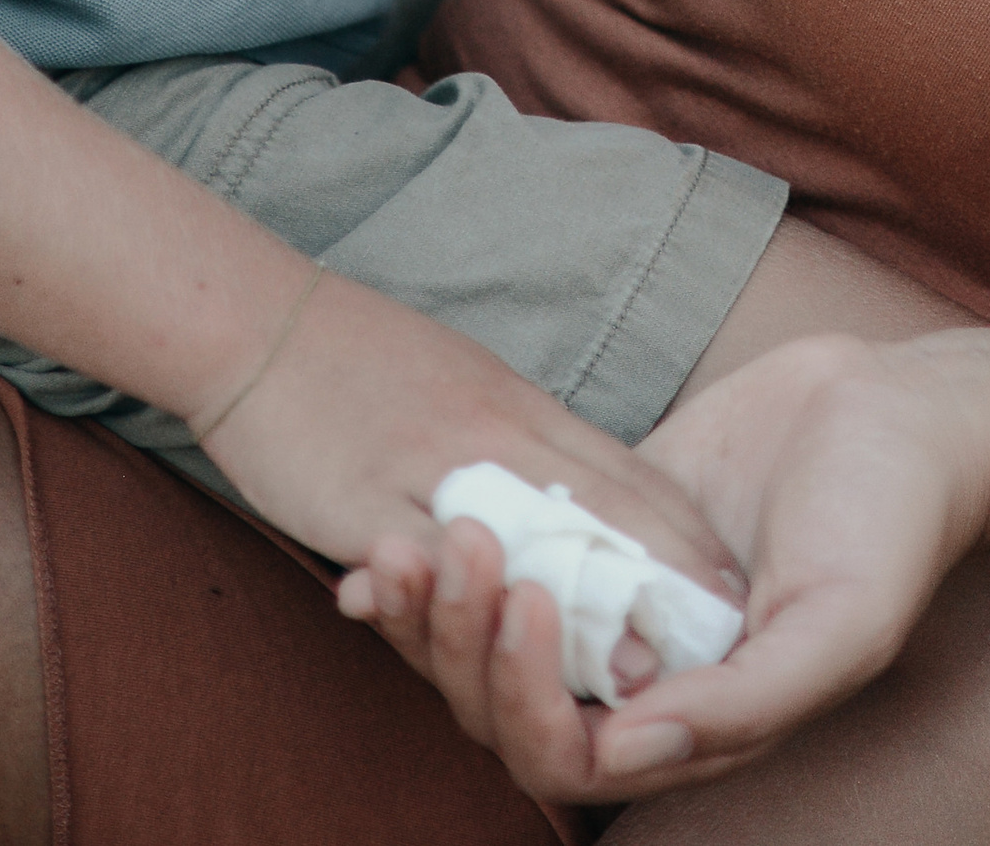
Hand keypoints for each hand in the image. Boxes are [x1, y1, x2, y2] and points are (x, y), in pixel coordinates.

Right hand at [198, 271, 740, 622]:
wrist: (259, 320)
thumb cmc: (364, 357)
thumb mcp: (466, 384)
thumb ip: (520, 440)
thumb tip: (580, 498)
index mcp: (518, 409)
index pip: (620, 471)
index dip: (680, 535)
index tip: (730, 584)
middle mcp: (487, 436)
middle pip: (590, 512)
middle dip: (658, 582)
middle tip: (716, 638)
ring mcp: (424, 466)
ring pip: (512, 543)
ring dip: (572, 612)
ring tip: (625, 668)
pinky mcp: (360, 499)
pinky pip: (412, 558)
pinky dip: (450, 602)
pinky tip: (481, 643)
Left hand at [343, 332, 989, 804]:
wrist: (907, 411)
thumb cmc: (893, 522)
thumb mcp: (843, 623)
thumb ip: (742, 704)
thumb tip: (626, 749)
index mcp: (698, 722)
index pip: (571, 755)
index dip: (524, 698)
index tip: (524, 599)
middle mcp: (646, 679)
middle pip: (507, 709)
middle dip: (455, 644)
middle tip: (440, 548)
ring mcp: (616, 603)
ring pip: (489, 643)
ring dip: (432, 609)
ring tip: (399, 540)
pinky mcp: (603, 527)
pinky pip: (511, 558)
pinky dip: (450, 556)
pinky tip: (402, 520)